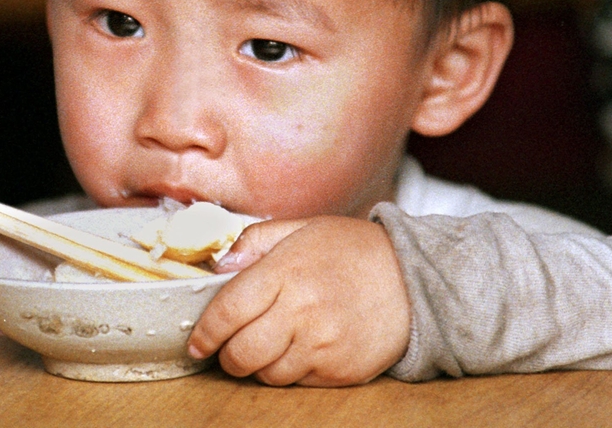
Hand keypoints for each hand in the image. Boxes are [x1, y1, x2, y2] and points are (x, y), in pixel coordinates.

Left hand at [188, 216, 410, 386]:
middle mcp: (302, 311)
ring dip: (258, 365)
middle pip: (242, 352)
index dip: (206, 332)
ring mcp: (323, 345)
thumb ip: (254, 241)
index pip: (229, 310)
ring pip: (267, 374)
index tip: (197, 342)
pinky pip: (297, 383)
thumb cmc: (352, 250)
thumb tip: (218, 265)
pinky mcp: (341, 371)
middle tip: (228, 348)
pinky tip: (299, 349)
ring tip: (268, 345)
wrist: (414, 278)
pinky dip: (289, 371)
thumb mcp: (301, 228)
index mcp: (286, 272)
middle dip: (227, 356)